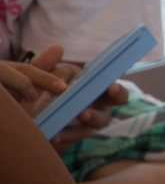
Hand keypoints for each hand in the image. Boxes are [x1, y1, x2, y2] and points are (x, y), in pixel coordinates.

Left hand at [11, 45, 126, 150]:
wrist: (29, 111)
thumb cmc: (43, 87)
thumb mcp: (42, 74)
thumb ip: (47, 63)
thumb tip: (57, 48)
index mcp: (95, 83)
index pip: (113, 86)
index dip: (116, 89)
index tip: (112, 88)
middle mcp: (98, 101)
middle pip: (113, 104)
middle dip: (110, 104)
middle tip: (99, 101)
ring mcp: (88, 118)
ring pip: (98, 121)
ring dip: (90, 117)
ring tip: (80, 114)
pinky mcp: (75, 134)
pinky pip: (77, 135)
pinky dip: (68, 134)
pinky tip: (55, 134)